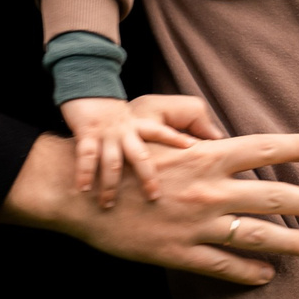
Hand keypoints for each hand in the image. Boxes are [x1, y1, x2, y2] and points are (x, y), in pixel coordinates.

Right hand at [0, 131, 298, 285]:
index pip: (260, 148)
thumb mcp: (160, 141)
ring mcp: (195, 225)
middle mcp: (207, 190)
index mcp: (203, 157)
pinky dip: (249, 273)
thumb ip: (197, 146)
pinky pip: (223, 266)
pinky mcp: (179, 253)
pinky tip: (267, 276)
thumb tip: (225, 143)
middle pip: (270, 195)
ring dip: (290, 242)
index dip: (293, 146)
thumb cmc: (121, 165)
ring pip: (255, 235)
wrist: (80, 194)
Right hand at [61, 92, 223, 207]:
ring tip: (108, 205)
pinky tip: (82, 190)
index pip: (166, 135)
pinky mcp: (87, 134)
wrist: (89, 94)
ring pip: (113, 161)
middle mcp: (130, 130)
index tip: (192, 156)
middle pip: (141, 155)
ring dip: (109, 185)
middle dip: (146, 177)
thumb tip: (217, 141)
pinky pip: (86, 156)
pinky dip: (83, 174)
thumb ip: (188, 124)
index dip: (178, 143)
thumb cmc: (126, 115)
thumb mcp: (157, 116)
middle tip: (154, 199)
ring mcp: (108, 134)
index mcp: (147, 125)